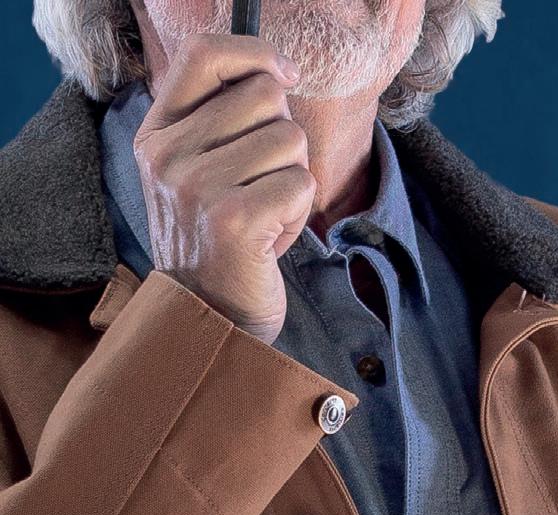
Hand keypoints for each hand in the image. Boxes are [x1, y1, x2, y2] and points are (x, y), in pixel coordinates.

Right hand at [134, 34, 315, 344]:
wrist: (207, 318)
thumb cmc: (215, 245)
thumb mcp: (199, 176)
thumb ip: (222, 122)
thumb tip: (278, 73)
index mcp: (157, 137)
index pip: (204, 54)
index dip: (255, 53)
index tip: (287, 74)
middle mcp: (168, 156)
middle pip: (267, 96)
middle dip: (283, 140)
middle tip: (261, 185)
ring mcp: (195, 188)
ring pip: (290, 140)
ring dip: (290, 182)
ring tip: (261, 218)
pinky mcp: (233, 220)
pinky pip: (300, 183)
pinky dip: (296, 214)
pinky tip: (269, 241)